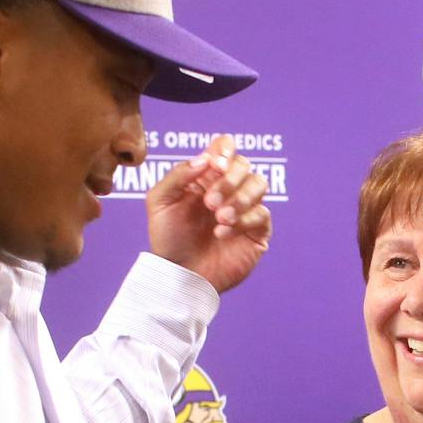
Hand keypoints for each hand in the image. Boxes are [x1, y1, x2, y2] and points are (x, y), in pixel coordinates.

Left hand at [147, 134, 271, 291]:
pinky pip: (263, 214)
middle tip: (209, 203)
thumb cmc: (168, 238)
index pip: (225, 147)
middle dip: (229, 180)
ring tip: (219, 218)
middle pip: (244, 164)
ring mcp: (245, 209)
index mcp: (206, 176)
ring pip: (259, 184)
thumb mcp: (159, 201)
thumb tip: (206, 158)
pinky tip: (222, 233)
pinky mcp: (257, 232)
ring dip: (240, 198)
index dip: (225, 150)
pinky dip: (243, 220)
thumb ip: (178, 174)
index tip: (215, 166)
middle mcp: (228, 189)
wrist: (179, 274)